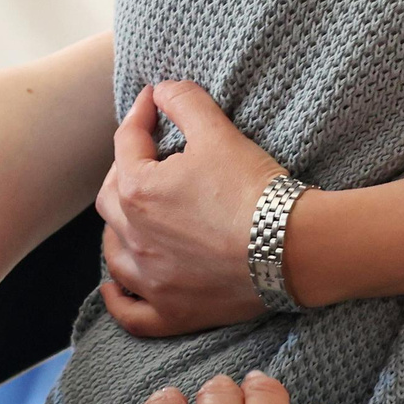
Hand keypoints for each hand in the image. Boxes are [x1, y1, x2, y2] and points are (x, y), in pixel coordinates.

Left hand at [98, 83, 279, 337]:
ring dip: (117, 230)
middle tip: (146, 156)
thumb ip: (185, 102)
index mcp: (137, 190)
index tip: (153, 102)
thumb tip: (161, 90)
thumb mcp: (219, 132)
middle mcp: (134, 238)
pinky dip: (118, 299)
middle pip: (110, 198)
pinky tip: (115, 288)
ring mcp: (151, 280)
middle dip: (124, 170)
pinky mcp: (172, 312)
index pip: (127, 143)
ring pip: (114, 254)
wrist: (293, 247)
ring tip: (132, 217)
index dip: (140, 115)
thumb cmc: (254, 189)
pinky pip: (130, 313)